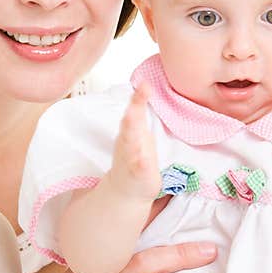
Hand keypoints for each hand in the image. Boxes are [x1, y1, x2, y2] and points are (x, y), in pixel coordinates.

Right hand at [108, 82, 160, 200]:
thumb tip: (144, 84)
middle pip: (129, 124)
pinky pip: (139, 167)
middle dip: (132, 111)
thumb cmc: (135, 156)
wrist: (127, 188)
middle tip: (138, 96)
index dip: (139, 97)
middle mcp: (129, 141)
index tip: (144, 84)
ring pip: (131, 143)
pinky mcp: (138, 173)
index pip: (135, 110)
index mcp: (131, 130)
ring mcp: (132, 157)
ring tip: (133, 117)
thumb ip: (138, 109)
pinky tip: (142, 159)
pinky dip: (140, 163)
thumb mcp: (137, 130)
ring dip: (131, 132)